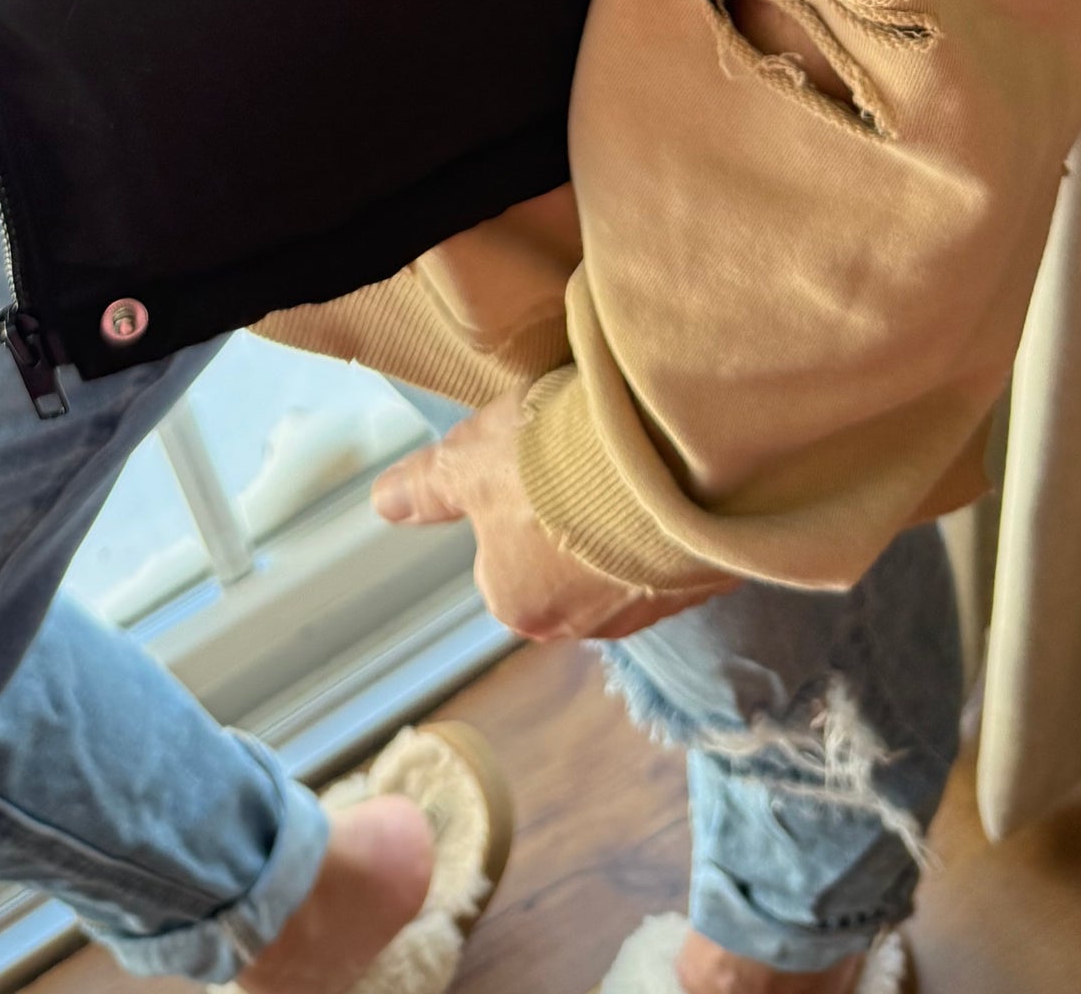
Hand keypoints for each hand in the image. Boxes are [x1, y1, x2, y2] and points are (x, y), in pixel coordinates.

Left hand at [371, 390, 706, 640]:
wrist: (663, 466)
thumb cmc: (554, 467)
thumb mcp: (469, 460)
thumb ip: (428, 486)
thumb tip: (384, 502)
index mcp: (514, 601)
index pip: (499, 553)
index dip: (514, 495)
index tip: (532, 462)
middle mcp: (576, 623)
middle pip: (560, 557)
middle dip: (572, 511)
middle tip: (579, 456)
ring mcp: (643, 608)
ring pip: (619, 555)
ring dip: (622, 517)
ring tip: (624, 461)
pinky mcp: (697, 583)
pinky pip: (669, 548)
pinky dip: (665, 517)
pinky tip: (664, 477)